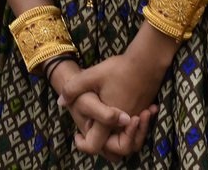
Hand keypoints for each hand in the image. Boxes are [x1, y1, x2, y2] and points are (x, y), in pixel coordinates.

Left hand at [57, 31, 172, 159]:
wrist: (147, 62)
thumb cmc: (118, 70)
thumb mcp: (91, 76)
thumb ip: (73, 89)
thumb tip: (60, 102)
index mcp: (108, 122)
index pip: (96, 145)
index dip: (84, 144)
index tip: (77, 136)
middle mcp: (124, 125)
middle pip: (113, 145)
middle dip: (103, 141)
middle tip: (90, 126)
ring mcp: (136, 119)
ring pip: (125, 136)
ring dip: (114, 130)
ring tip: (104, 116)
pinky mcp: (144, 111)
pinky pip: (133, 125)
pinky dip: (127, 122)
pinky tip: (116, 107)